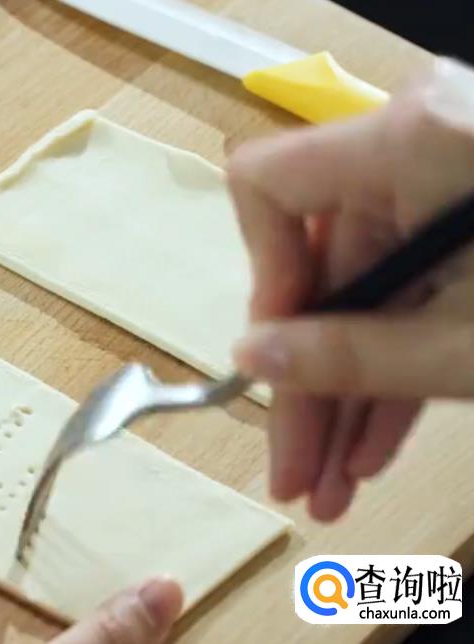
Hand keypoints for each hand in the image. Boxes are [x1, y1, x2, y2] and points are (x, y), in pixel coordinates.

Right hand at [227, 57, 473, 520]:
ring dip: (351, 394)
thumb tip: (253, 361)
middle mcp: (422, 146)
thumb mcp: (468, 345)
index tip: (275, 361)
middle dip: (309, 384)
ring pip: (370, 295)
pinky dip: (400, 365)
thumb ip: (347, 355)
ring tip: (335, 484)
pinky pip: (418, 293)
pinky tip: (378, 445)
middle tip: (296, 471)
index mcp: (410, 141)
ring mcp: (455, 184)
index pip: (268, 187)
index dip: (262, 279)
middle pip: (322, 268)